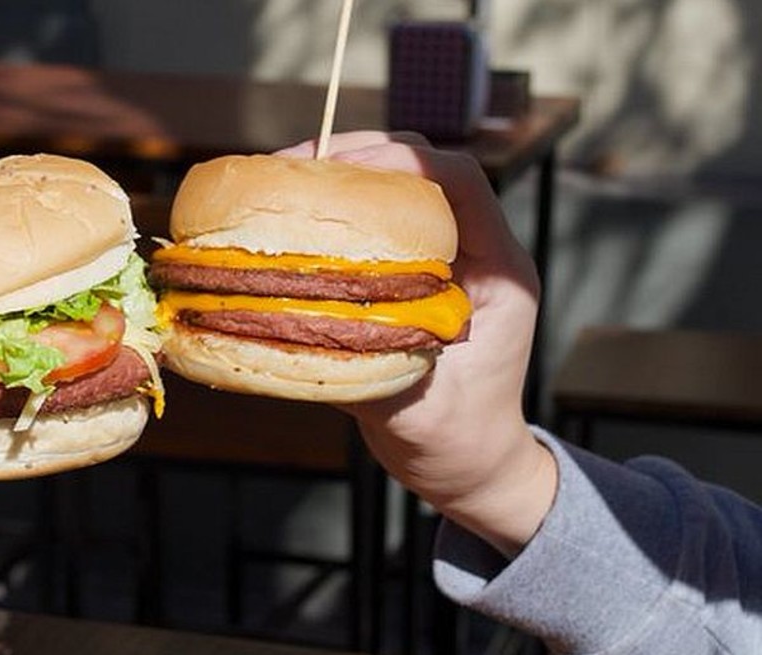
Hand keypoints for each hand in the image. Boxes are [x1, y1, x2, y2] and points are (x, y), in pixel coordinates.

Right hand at [280, 133, 555, 554]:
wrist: (469, 465)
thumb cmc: (455, 442)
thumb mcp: (415, 407)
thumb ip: (372, 361)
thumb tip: (305, 321)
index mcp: (499, 270)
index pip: (460, 180)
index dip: (398, 159)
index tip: (336, 169)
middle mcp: (476, 252)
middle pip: (421, 169)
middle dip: (355, 156)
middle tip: (288, 168)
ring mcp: (446, 261)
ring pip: (395, 188)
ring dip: (340, 179)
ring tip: (281, 185)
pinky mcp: (414, 275)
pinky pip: (377, 222)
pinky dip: (335, 213)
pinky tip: (291, 222)